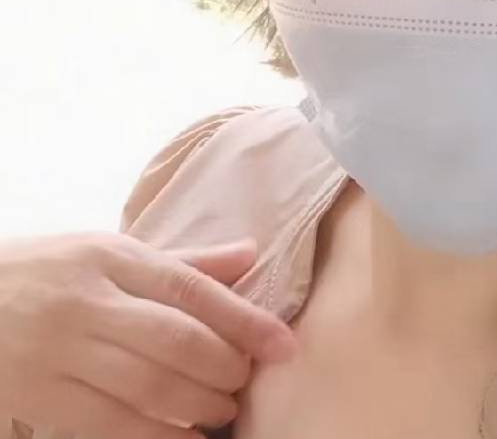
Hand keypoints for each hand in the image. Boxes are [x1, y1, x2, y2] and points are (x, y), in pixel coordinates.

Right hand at [0, 232, 297, 438]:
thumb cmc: (50, 272)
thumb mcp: (110, 252)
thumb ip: (182, 262)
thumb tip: (251, 253)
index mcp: (114, 257)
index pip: (193, 289)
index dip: (245, 319)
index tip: (283, 345)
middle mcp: (89, 301)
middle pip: (176, 339)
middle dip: (224, 366)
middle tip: (246, 381)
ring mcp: (59, 350)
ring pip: (145, 385)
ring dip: (197, 404)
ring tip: (223, 410)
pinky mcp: (36, 394)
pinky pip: (106, 423)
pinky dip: (153, 436)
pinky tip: (182, 438)